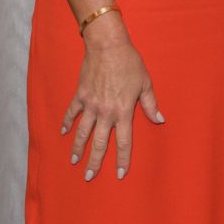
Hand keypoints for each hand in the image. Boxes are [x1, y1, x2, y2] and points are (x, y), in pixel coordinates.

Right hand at [61, 16, 164, 180]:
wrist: (107, 46)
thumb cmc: (129, 62)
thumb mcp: (144, 83)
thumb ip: (150, 104)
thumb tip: (159, 119)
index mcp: (123, 111)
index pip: (123, 142)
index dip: (122, 159)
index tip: (119, 174)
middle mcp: (106, 112)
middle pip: (99, 143)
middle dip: (95, 162)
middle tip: (89, 177)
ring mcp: (91, 105)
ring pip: (83, 133)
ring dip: (78, 148)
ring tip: (74, 162)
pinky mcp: (80, 95)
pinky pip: (72, 113)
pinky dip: (67, 123)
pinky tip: (64, 133)